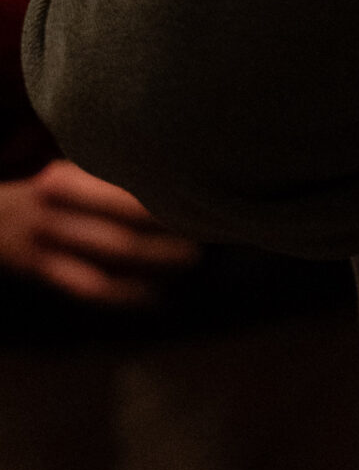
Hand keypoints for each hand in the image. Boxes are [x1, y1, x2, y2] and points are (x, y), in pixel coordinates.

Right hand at [0, 162, 199, 306]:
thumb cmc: (47, 192)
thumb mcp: (70, 174)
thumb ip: (107, 177)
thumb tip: (173, 176)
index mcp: (67, 176)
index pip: (123, 190)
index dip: (163, 200)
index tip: (200, 200)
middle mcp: (56, 206)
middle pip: (120, 226)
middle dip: (167, 235)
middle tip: (207, 235)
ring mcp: (45, 241)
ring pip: (108, 258)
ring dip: (153, 262)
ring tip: (191, 259)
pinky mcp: (40, 269)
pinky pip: (89, 285)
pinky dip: (124, 293)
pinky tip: (154, 295)